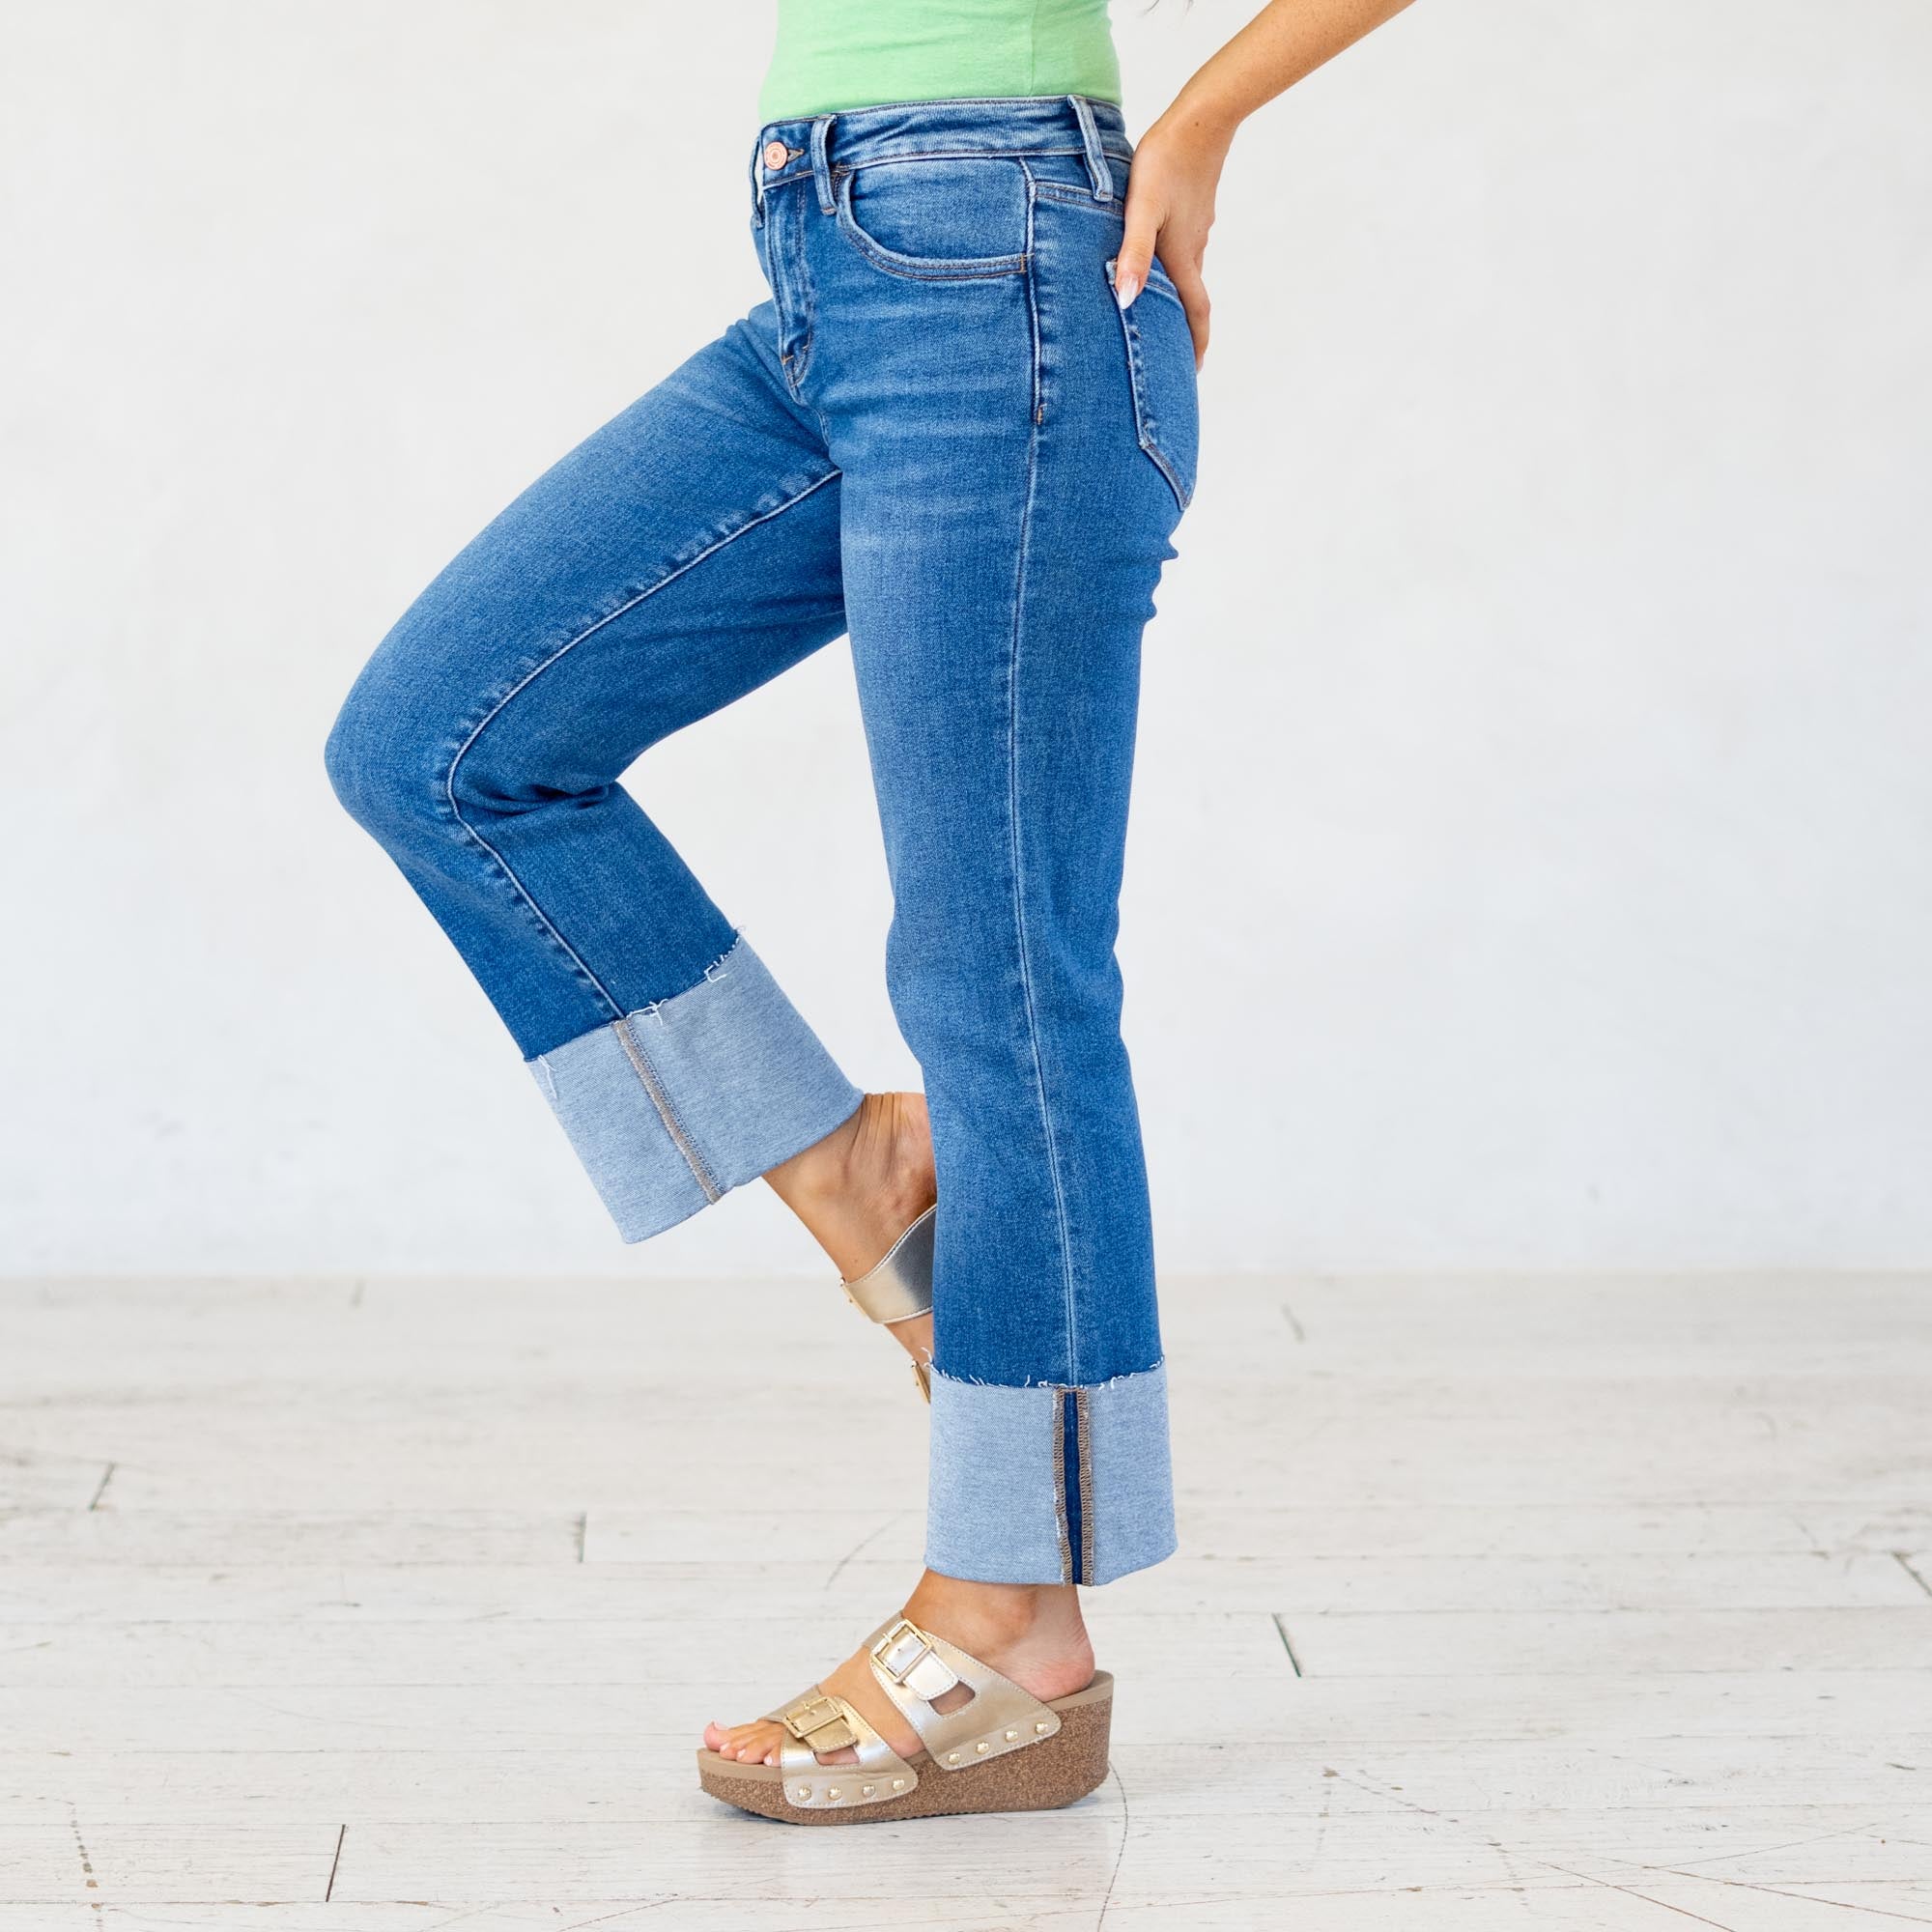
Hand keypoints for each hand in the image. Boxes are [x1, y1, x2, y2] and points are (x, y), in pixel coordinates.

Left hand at [1113, 105, 1233, 367]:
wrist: (1202, 117)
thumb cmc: (1166, 161)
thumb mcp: (1142, 208)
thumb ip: (1133, 253)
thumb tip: (1127, 301)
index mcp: (1182, 256)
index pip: (1194, 312)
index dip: (1195, 345)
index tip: (1192, 372)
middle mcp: (1193, 248)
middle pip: (1192, 298)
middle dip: (1185, 329)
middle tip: (1175, 354)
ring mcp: (1197, 227)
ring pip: (1187, 273)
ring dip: (1178, 298)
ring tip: (1161, 312)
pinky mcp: (1194, 208)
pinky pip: (1185, 249)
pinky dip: (1174, 268)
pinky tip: (1159, 259)